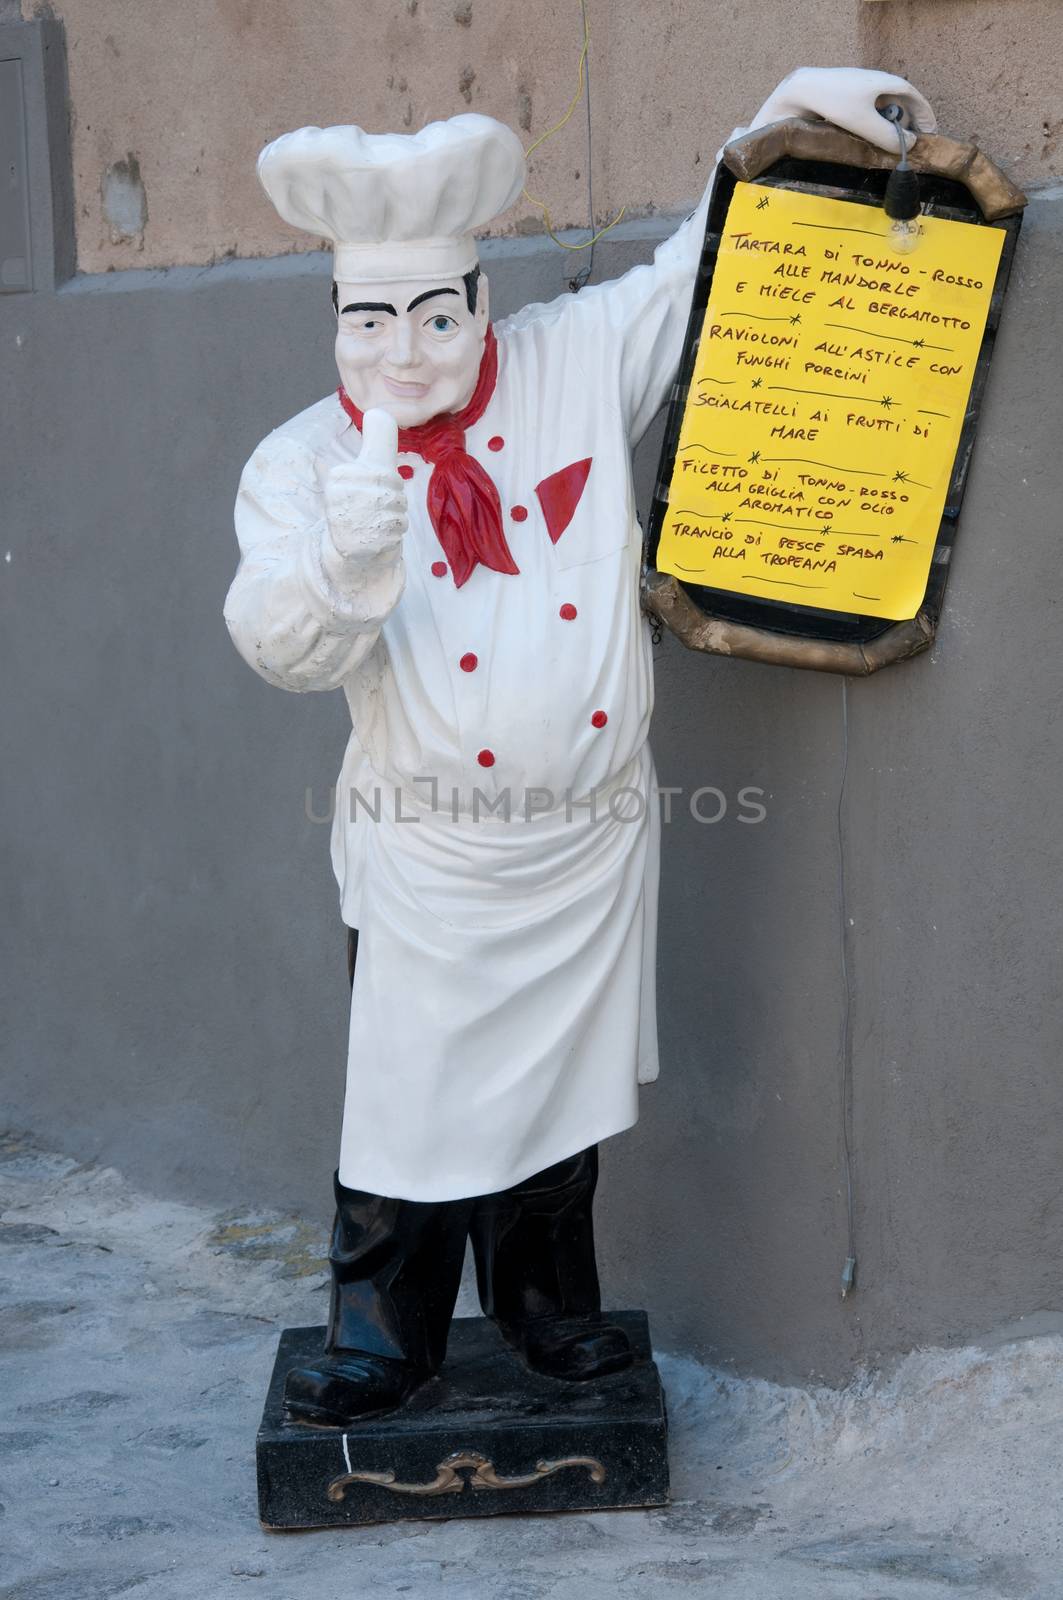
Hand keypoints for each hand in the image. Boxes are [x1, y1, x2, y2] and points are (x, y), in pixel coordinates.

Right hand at [324, 408, 406, 563]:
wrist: (348, 547)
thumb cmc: (359, 503)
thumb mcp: (364, 469)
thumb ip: (376, 442)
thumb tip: (379, 411)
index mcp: (340, 476)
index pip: (385, 475)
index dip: (391, 483)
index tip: (376, 490)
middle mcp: (342, 496)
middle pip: (393, 491)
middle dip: (396, 500)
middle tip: (382, 508)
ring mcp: (350, 521)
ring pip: (398, 512)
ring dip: (397, 518)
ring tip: (381, 522)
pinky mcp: (361, 543)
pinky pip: (396, 533)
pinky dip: (395, 535)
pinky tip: (381, 536)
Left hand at [750, 66, 936, 153]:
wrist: (803, 90)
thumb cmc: (836, 103)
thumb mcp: (865, 124)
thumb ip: (888, 136)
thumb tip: (912, 144)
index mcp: (886, 82)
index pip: (914, 97)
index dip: (925, 114)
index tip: (931, 131)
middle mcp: (877, 81)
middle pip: (901, 101)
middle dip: (910, 121)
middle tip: (914, 141)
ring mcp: (861, 87)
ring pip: (885, 106)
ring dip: (892, 123)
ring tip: (894, 142)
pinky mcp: (848, 95)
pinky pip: (870, 109)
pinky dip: (877, 122)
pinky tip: (872, 137)